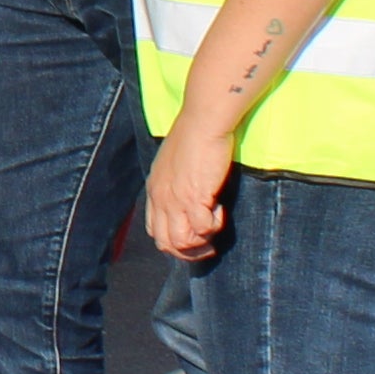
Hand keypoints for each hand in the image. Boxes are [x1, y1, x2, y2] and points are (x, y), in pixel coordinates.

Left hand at [145, 121, 235, 264]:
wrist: (202, 122)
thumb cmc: (193, 137)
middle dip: (188, 252)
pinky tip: (220, 210)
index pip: (155, 231)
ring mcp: (175, 200)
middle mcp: (161, 198)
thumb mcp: (173, 163)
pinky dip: (213, 225)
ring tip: (214, 228)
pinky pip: (202, 228)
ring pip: (182, 242)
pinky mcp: (194, 197)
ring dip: (201, 242)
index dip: (174, 242)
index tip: (193, 238)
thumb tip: (187, 198)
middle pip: (166, 243)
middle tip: (208, 245)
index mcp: (154, 191)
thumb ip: (174, 183)